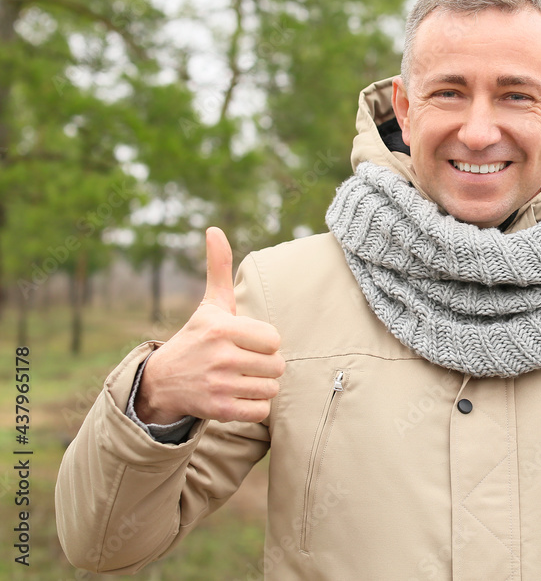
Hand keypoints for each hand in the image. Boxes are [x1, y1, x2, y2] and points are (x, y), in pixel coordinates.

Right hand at [135, 227, 284, 423]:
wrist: (163, 382)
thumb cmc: (198, 338)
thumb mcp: (210, 305)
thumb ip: (219, 268)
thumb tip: (214, 230)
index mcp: (221, 328)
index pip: (273, 339)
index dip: (265, 342)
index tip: (248, 342)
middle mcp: (220, 356)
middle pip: (277, 366)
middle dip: (265, 366)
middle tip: (244, 363)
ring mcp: (218, 385)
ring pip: (271, 389)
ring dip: (260, 387)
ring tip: (239, 379)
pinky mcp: (219, 410)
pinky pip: (261, 412)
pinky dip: (254, 407)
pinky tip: (237, 397)